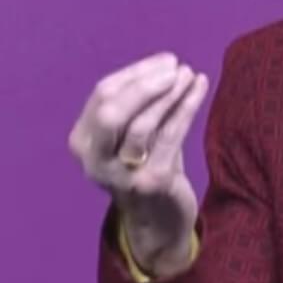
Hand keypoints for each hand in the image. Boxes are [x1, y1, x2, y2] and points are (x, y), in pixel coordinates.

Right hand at [68, 52, 208, 278]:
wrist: (158, 222)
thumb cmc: (148, 169)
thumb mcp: (135, 138)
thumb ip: (137, 108)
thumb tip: (164, 67)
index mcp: (81, 142)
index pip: (102, 95)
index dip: (136, 73)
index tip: (166, 60)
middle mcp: (93, 159)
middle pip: (112, 109)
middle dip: (145, 83)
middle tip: (175, 67)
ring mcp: (121, 174)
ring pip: (142, 123)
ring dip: (169, 94)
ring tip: (189, 75)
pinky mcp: (151, 182)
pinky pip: (170, 136)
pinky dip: (187, 106)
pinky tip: (201, 87)